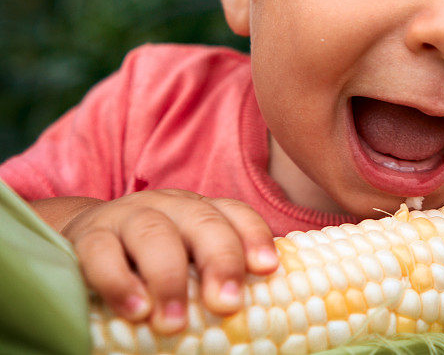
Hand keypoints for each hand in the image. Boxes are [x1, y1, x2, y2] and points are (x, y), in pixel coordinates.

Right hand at [60, 189, 278, 334]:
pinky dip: (119, 282)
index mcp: (201, 212)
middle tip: (228, 304)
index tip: (267, 268)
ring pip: (153, 235)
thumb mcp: (187, 263)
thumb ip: (212, 281)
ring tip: (174, 323)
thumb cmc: (151, 263)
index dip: (254, 236)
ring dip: (168, 279)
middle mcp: (170, 207)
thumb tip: (254, 327)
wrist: (84, 241)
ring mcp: (128, 217)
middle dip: (220, 261)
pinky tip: (135, 311)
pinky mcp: (87, 236)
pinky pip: (102, 253)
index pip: (235, 214)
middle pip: (203, 222)